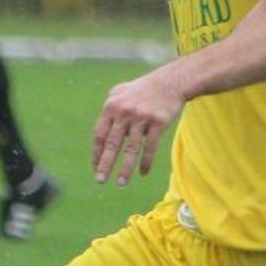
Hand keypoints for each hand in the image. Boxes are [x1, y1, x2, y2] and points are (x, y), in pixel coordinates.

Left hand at [92, 70, 184, 186]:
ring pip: (131, 149)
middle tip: (100, 180)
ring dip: (125, 169)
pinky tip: (143, 172)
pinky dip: (146, 162)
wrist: (170, 82)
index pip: (100, 135)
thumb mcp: (120, 92)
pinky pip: (150, 147)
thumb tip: (101, 135)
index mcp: (112, 106)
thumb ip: (109, 111)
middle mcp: (125, 112)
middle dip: (105, 165)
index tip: (95, 168)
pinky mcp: (158, 122)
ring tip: (121, 184)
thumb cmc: (143, 89)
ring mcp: (142, 117)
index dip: (97, 153)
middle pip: (113, 144)